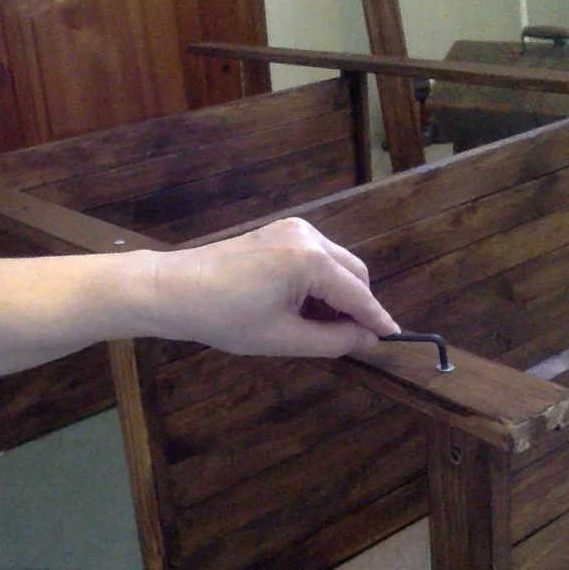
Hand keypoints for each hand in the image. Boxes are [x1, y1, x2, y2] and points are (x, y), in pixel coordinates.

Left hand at [148, 218, 399, 356]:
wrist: (174, 290)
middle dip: (357, 305)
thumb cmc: (224, 317)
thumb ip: (333, 340)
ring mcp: (292, 229)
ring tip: (321, 329)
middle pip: (353, 272)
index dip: (376, 319)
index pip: (358, 293)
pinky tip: (303, 308)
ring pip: (335, 264)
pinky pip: (315, 258)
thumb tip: (367, 339)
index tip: (394, 338)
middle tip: (352, 340)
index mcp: (310, 259)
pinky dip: (319, 283)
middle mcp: (307, 235)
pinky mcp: (278, 232)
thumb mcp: (283, 338)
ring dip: (338, 295)